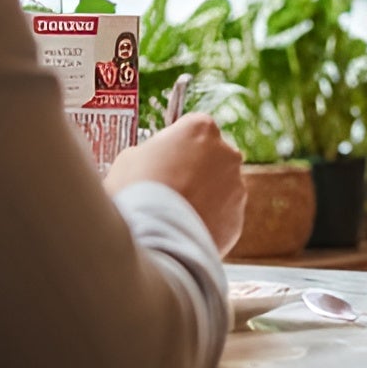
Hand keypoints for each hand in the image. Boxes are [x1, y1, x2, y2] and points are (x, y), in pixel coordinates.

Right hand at [107, 116, 246, 256]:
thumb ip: (150, 152)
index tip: (161, 160)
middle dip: (193, 171)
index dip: (175, 146)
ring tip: (172, 215)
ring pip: (219, 189)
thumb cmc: (136, 191)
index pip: (193, 129)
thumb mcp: (129, 158)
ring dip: (201, 198)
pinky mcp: (237, 219)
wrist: (153, 239)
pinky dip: (206, 223)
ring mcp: (236, 187)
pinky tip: (183, 231)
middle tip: (167, 189)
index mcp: (200, 129)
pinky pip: (221, 218)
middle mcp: (227, 154)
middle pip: (211, 158)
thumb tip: (154, 161)